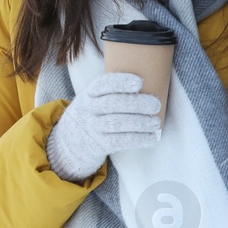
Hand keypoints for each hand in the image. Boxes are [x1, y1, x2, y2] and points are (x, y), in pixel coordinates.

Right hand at [44, 72, 162, 181]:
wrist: (71, 141)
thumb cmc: (94, 113)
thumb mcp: (94, 98)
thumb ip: (113, 91)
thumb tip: (151, 83)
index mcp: (90, 93)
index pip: (103, 84)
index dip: (121, 82)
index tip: (139, 82)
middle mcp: (89, 109)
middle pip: (113, 104)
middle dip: (137, 103)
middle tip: (156, 105)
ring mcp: (92, 128)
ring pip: (117, 123)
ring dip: (140, 123)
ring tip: (155, 122)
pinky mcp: (99, 145)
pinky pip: (119, 141)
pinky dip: (137, 139)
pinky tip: (151, 137)